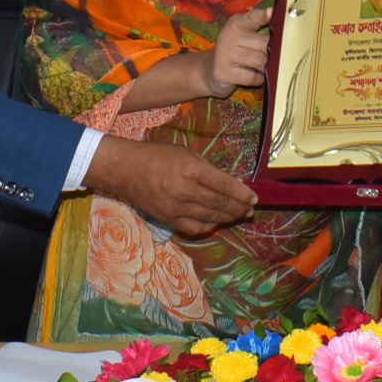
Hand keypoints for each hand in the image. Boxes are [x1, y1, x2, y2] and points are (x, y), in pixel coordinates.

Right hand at [85, 136, 255, 239]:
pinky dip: (209, 226)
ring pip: (210, 217)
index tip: (254, 198)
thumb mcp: (187, 154)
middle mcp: (184, 190)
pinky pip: (194, 228)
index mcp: (190, 169)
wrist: (126, 170)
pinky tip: (217, 222)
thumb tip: (231, 184)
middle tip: (250, 209)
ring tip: (238, 215)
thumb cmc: (159, 156)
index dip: (241, 193)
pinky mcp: (168, 220)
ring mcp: (175, 208)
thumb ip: (208, 170)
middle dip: (238, 207)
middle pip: (219, 203)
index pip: (223, 185)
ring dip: (228, 217)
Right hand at [206, 7, 269, 94]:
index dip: (262, 16)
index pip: (252, 18)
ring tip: (262, 67)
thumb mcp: (244, 35)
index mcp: (237, 24)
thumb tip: (283, 30)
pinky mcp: (224, 73)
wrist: (209, 70)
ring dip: (265, 67)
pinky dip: (258, 79)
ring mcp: (225, 55)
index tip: (271, 13)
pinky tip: (255, 76)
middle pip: (264, 44)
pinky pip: (252, 77)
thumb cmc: (235, 51)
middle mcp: (229, 36)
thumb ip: (261, 30)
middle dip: (272, 53)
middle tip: (274, 57)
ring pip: (259, 61)